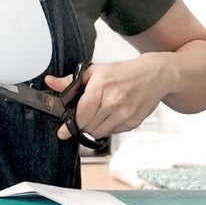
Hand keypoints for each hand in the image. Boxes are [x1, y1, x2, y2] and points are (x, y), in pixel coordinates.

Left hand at [45, 58, 166, 141]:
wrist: (154, 76)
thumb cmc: (124, 72)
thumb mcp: (95, 71)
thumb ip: (70, 81)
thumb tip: (50, 83)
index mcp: (101, 86)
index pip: (81, 114)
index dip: (70, 124)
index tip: (63, 131)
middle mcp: (114, 102)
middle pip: (88, 126)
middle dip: (81, 124)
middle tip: (83, 116)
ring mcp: (125, 114)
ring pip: (99, 132)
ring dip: (93, 128)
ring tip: (96, 115)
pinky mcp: (133, 123)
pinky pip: (112, 133)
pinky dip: (106, 128)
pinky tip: (109, 116)